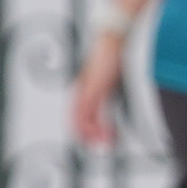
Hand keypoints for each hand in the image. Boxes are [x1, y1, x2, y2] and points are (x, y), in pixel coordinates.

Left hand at [70, 25, 127, 150]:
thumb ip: (105, 97)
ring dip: (94, 135)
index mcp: (83, 92)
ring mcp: (85, 91)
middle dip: (87, 138)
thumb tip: (109, 106)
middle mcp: (81, 93)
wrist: (112, 40)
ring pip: (81, 121)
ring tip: (107, 142)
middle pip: (74, 123)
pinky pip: (88, 112)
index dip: (85, 132)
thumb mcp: (108, 82)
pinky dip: (96, 125)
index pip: (77, 118)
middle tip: (102, 147)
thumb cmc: (111, 58)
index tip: (99, 140)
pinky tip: (108, 131)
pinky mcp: (93, 89)